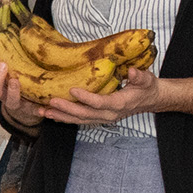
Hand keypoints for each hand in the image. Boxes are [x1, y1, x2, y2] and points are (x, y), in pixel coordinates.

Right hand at [0, 39, 42, 134]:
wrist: (23, 106)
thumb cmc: (8, 83)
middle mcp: (2, 93)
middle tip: (3, 64)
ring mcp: (15, 102)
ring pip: (10, 101)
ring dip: (13, 91)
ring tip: (16, 81)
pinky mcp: (29, 109)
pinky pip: (33, 111)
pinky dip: (38, 109)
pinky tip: (43, 107)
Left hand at [44, 66, 162, 125]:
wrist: (149, 100)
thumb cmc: (146, 88)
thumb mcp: (146, 80)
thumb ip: (139, 77)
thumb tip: (132, 72)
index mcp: (119, 104)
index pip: (100, 103)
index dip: (86, 98)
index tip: (72, 89)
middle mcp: (109, 114)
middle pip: (85, 114)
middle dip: (66, 109)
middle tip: (50, 102)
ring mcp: (102, 118)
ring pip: (79, 120)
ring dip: (61, 116)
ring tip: (44, 111)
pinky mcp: (98, 117)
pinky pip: (79, 120)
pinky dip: (65, 118)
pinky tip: (51, 114)